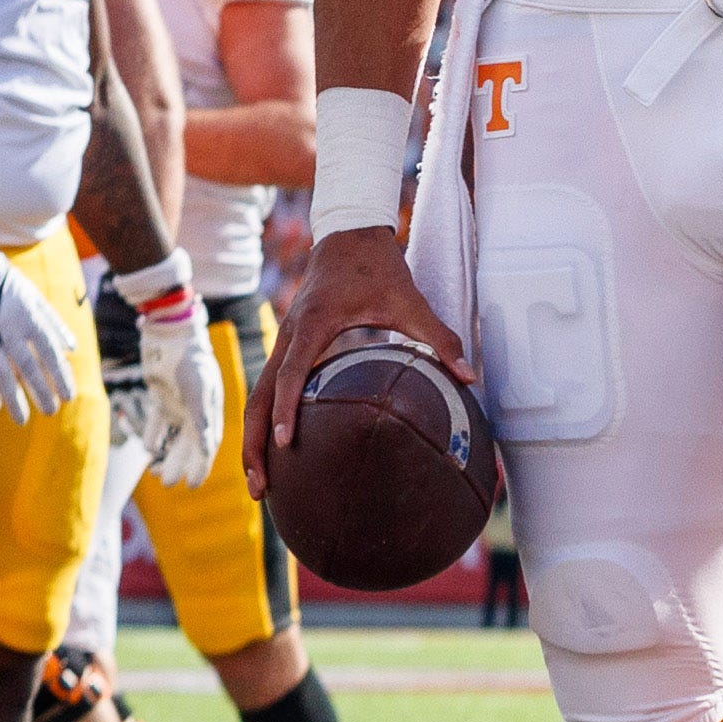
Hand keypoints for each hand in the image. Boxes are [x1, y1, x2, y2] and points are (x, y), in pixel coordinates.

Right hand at [0, 235, 80, 423]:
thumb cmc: (5, 285)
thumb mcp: (34, 298)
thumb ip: (54, 323)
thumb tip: (72, 348)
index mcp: (30, 316)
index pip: (50, 352)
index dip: (60, 375)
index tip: (69, 395)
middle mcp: (10, 328)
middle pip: (29, 367)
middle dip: (42, 391)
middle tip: (52, 412)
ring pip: (3, 374)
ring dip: (15, 399)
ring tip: (24, 420)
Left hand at [127, 294, 226, 487]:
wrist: (171, 334)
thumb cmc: (189, 361)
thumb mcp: (197, 391)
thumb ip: (201, 420)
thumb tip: (206, 450)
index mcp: (210, 409)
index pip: (209, 444)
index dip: (202, 465)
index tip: (193, 484)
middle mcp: (196, 409)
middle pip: (189, 444)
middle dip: (180, 465)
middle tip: (169, 483)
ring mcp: (179, 403)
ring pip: (173, 436)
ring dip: (166, 454)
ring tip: (155, 472)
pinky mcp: (161, 396)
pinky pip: (158, 421)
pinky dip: (153, 434)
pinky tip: (147, 447)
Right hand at [244, 227, 472, 499]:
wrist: (349, 233)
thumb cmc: (378, 267)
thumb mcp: (410, 299)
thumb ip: (439, 337)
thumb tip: (469, 376)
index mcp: (314, 323)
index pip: (289, 372)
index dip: (284, 408)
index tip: (283, 442)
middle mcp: (291, 334)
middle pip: (258, 395)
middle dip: (253, 442)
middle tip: (261, 487)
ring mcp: (285, 341)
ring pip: (256, 396)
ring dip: (252, 438)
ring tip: (261, 484)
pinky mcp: (288, 346)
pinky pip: (267, 388)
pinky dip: (264, 420)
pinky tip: (274, 452)